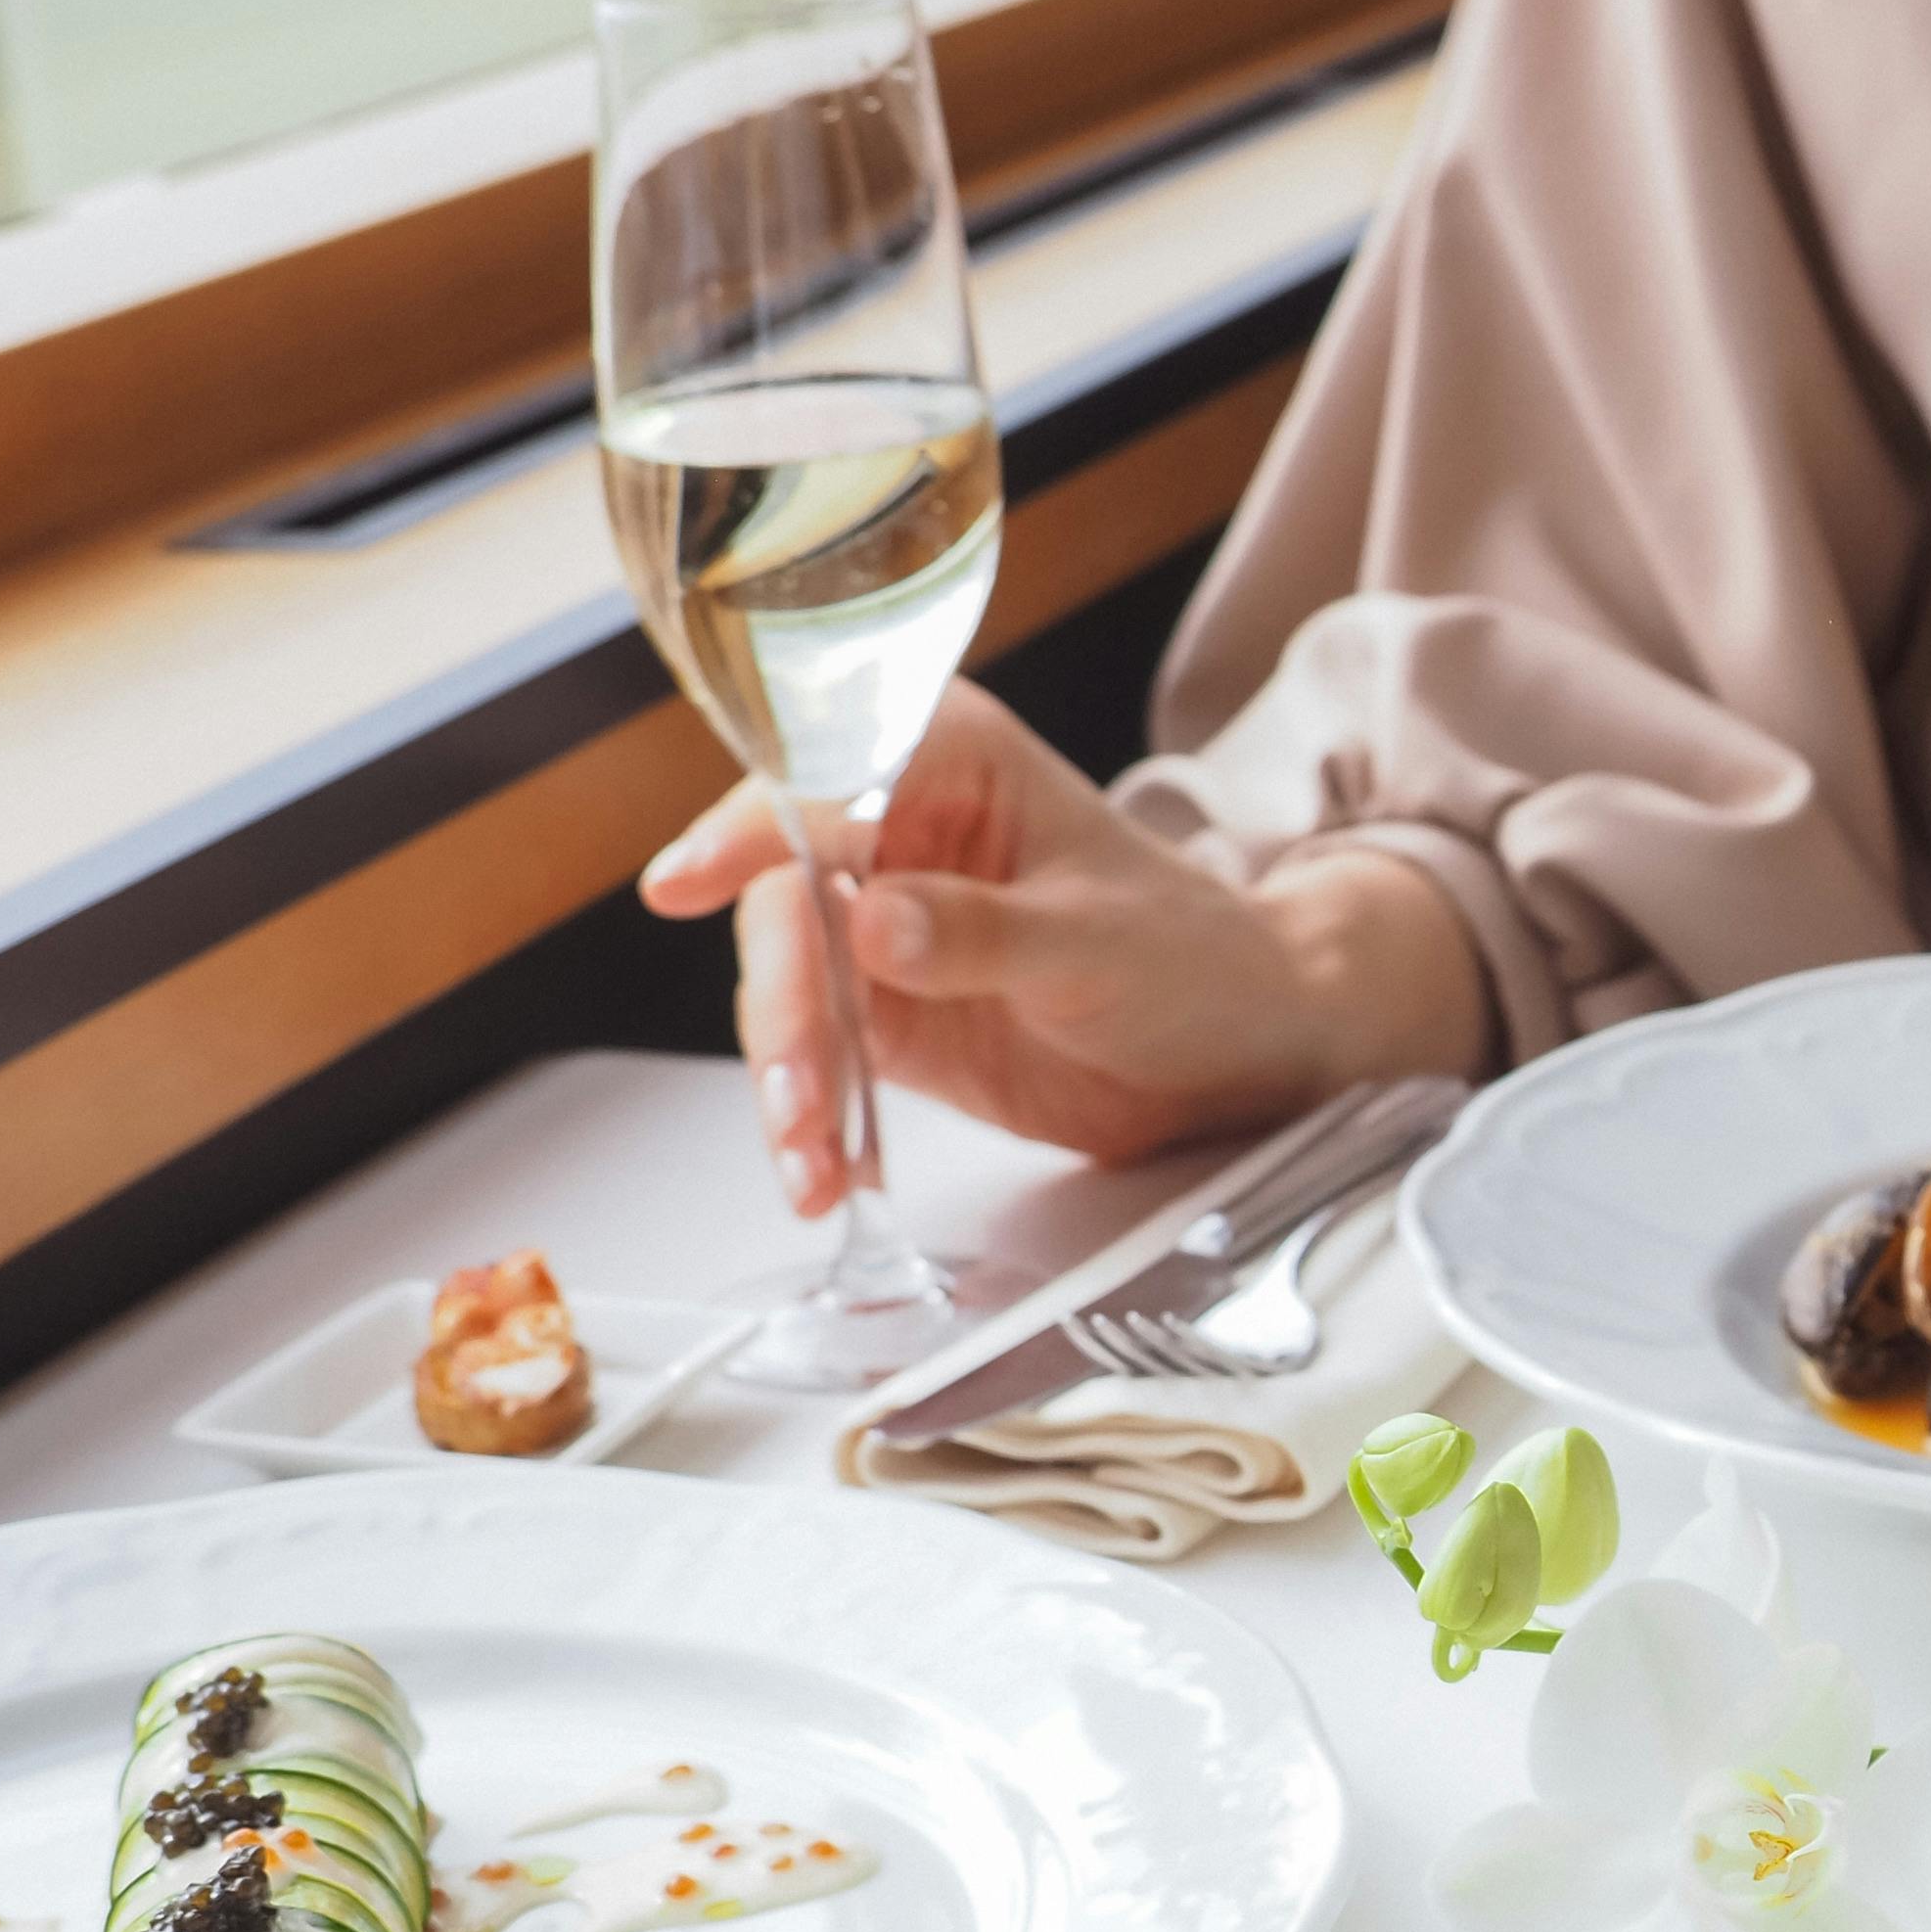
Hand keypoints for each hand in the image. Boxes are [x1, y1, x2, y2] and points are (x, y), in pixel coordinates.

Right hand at [638, 681, 1491, 1215]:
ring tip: (811, 1165)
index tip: (687, 880)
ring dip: (790, 1084)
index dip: (746, 831)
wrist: (1243, 1044)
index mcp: (945, 759)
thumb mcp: (1101, 939)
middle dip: (785, 1010)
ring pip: (790, 993)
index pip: (818, 782)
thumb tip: (875, 922)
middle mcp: (892, 831)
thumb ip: (985, 932)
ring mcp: (879, 928)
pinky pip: (821, 1061)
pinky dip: (818, 1121)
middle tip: (798, 1101)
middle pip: (784, 904)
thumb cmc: (1194, 954)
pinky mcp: (885, 1016)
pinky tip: (828, 1172)